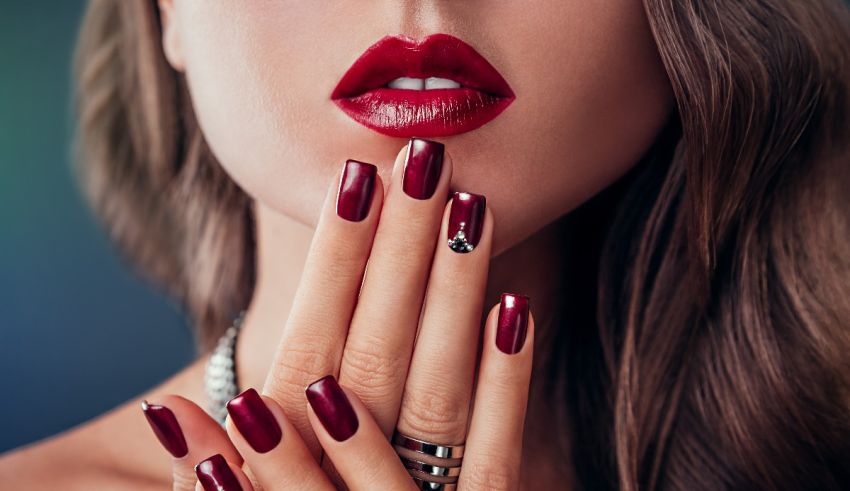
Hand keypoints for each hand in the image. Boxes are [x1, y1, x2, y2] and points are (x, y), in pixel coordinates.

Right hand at [142, 138, 534, 489]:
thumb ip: (214, 469)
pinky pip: (498, 453)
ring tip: (470, 207)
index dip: (334, 263)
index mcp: (291, 463)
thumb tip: (166, 412)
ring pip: (439, 393)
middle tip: (419, 158)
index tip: (354, 179)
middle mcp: (350, 477)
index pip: (309, 348)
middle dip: (397, 255)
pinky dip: (509, 382)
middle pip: (376, 354)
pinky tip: (516, 307)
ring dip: (453, 298)